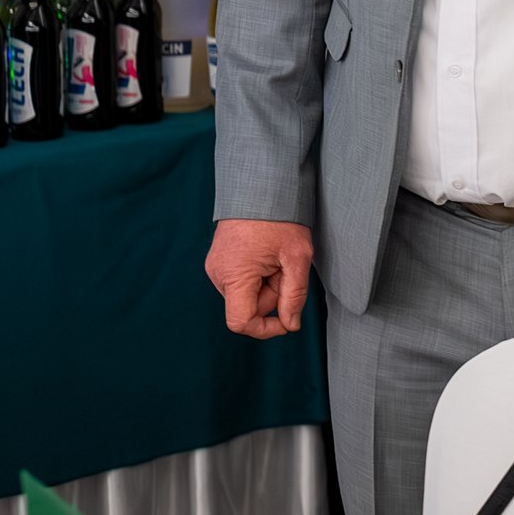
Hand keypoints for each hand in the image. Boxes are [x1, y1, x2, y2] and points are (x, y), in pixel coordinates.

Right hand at [206, 219, 313, 339]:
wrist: (262, 186)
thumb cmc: (280, 217)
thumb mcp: (297, 257)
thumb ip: (294, 295)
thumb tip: (290, 324)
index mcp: (233, 275)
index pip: (240, 322)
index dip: (266, 329)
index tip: (288, 322)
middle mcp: (218, 274)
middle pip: (248, 306)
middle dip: (272, 294)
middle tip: (286, 266)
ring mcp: (216, 267)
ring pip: (246, 294)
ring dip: (266, 283)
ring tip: (276, 257)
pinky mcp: (220, 260)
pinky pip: (241, 280)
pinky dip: (258, 274)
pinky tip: (266, 254)